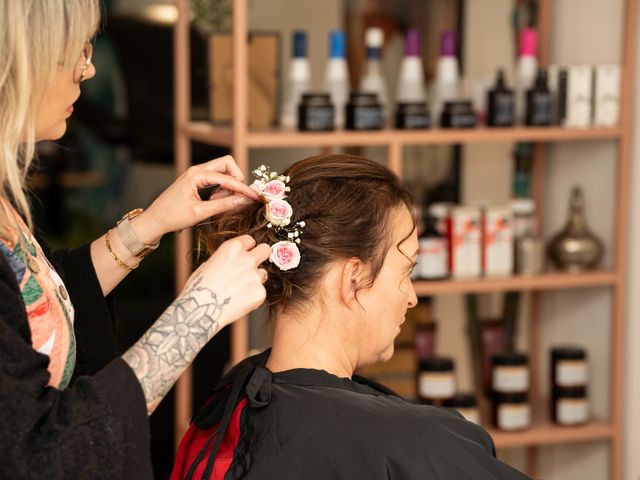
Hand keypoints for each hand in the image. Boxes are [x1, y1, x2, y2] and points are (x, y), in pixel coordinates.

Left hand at [133, 155, 259, 242]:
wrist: (155, 220)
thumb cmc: (173, 217)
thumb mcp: (201, 213)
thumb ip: (224, 205)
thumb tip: (243, 200)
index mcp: (197, 175)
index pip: (228, 178)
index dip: (243, 188)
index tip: (255, 197)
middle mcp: (197, 170)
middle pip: (227, 164)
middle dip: (237, 179)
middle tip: (236, 197)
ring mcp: (196, 173)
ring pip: (222, 170)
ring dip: (228, 185)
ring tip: (220, 202)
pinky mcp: (196, 179)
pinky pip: (215, 177)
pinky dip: (221, 187)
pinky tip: (215, 200)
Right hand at [182, 235, 270, 328]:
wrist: (201, 310)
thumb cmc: (199, 288)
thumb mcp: (209, 263)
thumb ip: (227, 258)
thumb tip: (235, 260)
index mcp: (232, 248)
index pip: (250, 240)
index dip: (247, 248)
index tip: (246, 253)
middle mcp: (246, 259)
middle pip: (265, 249)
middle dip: (262, 255)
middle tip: (255, 264)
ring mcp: (255, 276)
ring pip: (263, 274)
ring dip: (254, 280)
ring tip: (238, 290)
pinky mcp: (260, 293)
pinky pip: (260, 292)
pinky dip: (252, 297)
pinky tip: (238, 301)